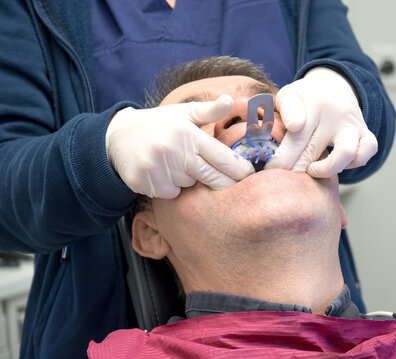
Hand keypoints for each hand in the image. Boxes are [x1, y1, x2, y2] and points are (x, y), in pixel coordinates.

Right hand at [105, 95, 253, 197]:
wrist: (117, 136)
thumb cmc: (159, 124)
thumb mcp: (184, 113)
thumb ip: (209, 110)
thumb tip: (231, 99)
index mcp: (188, 134)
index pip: (223, 158)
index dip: (240, 169)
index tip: (249, 174)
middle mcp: (173, 152)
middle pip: (212, 178)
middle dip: (225, 182)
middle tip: (233, 183)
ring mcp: (157, 169)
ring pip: (191, 186)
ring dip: (192, 181)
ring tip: (181, 166)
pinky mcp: (144, 183)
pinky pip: (171, 194)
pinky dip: (172, 188)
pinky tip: (166, 174)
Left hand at [266, 67, 377, 176]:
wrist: (333, 87)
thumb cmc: (304, 98)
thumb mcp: (289, 94)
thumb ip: (285, 108)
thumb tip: (294, 126)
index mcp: (313, 104)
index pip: (296, 136)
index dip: (281, 158)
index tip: (270, 170)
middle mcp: (336, 115)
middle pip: (313, 150)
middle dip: (295, 169)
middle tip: (283, 179)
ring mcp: (352, 126)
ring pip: (345, 153)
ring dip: (325, 169)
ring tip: (311, 170)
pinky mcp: (365, 134)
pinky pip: (365, 154)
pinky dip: (351, 164)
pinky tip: (334, 165)